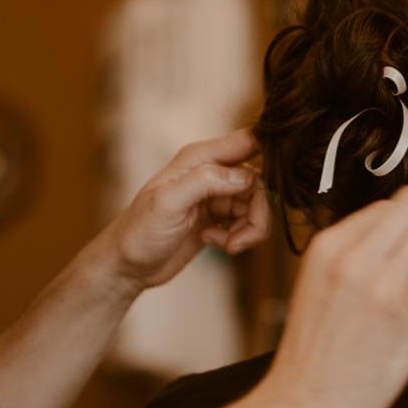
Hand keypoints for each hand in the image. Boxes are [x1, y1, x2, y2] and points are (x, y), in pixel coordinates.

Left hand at [98, 129, 270, 292]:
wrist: (128, 266)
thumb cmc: (138, 232)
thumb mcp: (168, 203)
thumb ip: (206, 182)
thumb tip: (245, 175)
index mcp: (198, 158)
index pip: (248, 140)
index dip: (270, 153)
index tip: (279, 181)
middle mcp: (211, 172)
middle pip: (260, 181)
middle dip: (258, 212)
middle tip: (238, 238)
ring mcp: (216, 196)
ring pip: (258, 205)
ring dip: (249, 230)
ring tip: (225, 244)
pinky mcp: (219, 218)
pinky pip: (248, 223)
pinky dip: (238, 237)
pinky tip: (214, 242)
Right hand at [249, 187, 407, 407]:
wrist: (305, 406)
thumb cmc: (314, 355)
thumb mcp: (318, 286)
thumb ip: (353, 256)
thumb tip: (397, 233)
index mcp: (327, 247)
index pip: (386, 204)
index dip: (402, 226)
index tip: (401, 252)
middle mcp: (354, 257)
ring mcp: (382, 282)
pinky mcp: (407, 311)